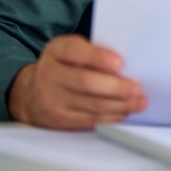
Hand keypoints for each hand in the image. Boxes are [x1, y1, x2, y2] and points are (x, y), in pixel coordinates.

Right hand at [7, 34, 146, 128]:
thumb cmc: (63, 66)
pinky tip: (124, 112)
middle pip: (85, 82)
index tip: (120, 62)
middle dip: (115, 87)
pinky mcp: (60, 119)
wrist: (31, 94)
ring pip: (91, 104)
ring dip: (120, 105)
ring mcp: (52, 99)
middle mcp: (50, 74)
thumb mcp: (71, 50)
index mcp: (56, 51)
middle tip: (136, 88)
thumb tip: (127, 65)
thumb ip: (92, 52)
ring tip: (139, 102)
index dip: (98, 57)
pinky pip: (89, 120)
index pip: (74, 51)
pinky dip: (110, 117)